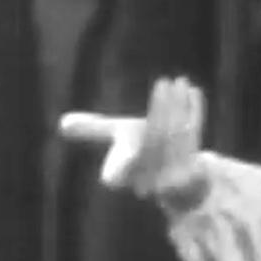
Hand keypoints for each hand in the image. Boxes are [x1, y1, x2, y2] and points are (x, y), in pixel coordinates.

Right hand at [58, 76, 208, 205]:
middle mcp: (151, 178)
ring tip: (179, 81)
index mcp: (125, 176)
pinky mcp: (197, 163)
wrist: (176, 173)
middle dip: (161, 109)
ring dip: (178, 107)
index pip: (122, 160)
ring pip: (177, 136)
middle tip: (163, 83)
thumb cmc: (142, 150)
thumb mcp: (118, 138)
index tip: (124, 125)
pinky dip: (195, 111)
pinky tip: (195, 90)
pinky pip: (195, 133)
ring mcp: (176, 172)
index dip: (125, 145)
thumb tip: (63, 122)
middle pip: (156, 139)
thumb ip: (94, 129)